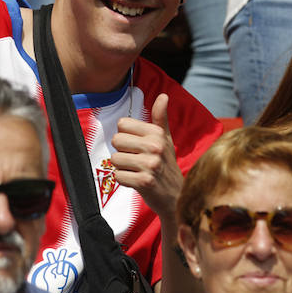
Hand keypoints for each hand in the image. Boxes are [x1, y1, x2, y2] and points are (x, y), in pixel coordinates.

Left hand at [111, 94, 181, 218]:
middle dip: (122, 152)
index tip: (136, 145)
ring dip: (122, 167)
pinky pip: (118, 176)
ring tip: (137, 171)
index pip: (123, 124)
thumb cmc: (167, 165)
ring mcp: (150, 164)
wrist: (176, 196)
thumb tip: (163, 96)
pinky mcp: (144, 181)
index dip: (125, 136)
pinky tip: (136, 181)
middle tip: (135, 160)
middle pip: (116, 140)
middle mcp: (155, 146)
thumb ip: (160, 117)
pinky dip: (124, 180)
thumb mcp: (166, 140)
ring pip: (115, 159)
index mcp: (157, 133)